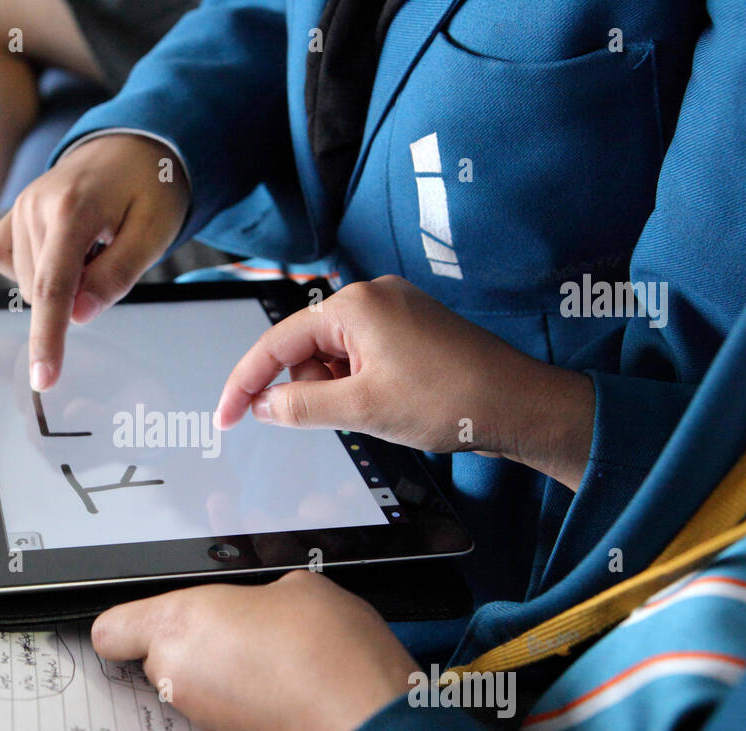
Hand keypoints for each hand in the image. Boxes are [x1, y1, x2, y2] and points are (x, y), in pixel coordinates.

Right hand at [0, 133, 189, 390]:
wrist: (131, 146)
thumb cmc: (150, 188)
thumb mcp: (154, 232)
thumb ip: (118, 274)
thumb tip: (80, 315)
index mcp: (73, 210)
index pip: (54, 288)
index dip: (48, 339)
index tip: (43, 378)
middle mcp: (35, 207)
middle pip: (42, 293)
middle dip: (74, 296)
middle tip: (109, 259)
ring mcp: (19, 208)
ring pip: (28, 283)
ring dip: (61, 281)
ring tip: (93, 245)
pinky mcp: (12, 214)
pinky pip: (11, 264)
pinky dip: (38, 269)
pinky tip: (64, 248)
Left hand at [92, 570, 417, 730]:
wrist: (363, 724)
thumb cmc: (326, 654)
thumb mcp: (297, 586)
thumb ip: (258, 591)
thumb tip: (261, 603)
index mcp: (178, 624)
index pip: (111, 630)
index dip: (129, 619)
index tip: (149, 610)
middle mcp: (177, 675)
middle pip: (160, 650)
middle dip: (196, 635)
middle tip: (241, 617)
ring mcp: (202, 714)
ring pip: (194, 678)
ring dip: (223, 663)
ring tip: (275, 646)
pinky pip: (224, 701)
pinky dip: (245, 689)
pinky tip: (287, 674)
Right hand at [213, 276, 595, 489]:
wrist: (518, 404)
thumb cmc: (451, 399)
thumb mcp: (361, 409)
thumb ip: (301, 407)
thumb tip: (264, 407)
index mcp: (354, 305)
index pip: (277, 343)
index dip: (246, 383)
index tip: (227, 416)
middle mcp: (373, 297)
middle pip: (306, 347)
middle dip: (307, 388)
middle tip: (334, 419)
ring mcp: (395, 311)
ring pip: (335, 356)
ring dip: (336, 389)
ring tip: (375, 411)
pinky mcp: (412, 329)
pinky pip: (363, 356)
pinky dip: (358, 384)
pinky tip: (385, 404)